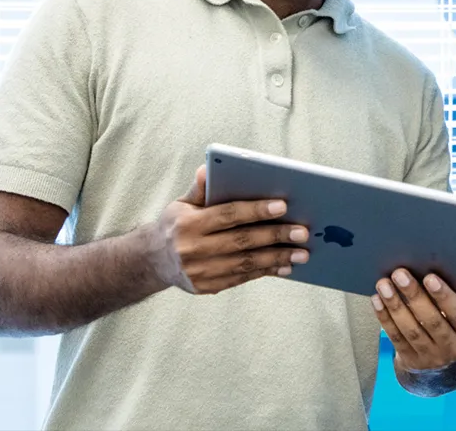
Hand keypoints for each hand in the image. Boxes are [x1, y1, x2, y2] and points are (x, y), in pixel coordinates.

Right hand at [146, 165, 309, 294]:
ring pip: (245, 263)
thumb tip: (207, 168)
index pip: (228, 215)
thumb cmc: (176, 224)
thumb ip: (199, 188)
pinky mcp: (207, 287)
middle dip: (276, 236)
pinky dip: (265, 271)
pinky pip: (242, 278)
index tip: (283, 206)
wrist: (152, 260)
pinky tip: (285, 266)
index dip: (256, 210)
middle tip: (302, 232)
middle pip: (242, 241)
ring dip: (277, 258)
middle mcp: (193, 250)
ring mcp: (200, 272)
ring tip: (301, 253)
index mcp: (188, 225)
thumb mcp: (182, 203)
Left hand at [372, 268, 455, 370]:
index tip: (429, 277)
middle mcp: (451, 348)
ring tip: (384, 284)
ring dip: (395, 305)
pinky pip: (396, 337)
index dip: (445, 296)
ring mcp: (430, 357)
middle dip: (414, 295)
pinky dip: (384, 318)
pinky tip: (377, 300)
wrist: (448, 367)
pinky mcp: (410, 361)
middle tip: (400, 274)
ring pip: (411, 330)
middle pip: (431, 321)